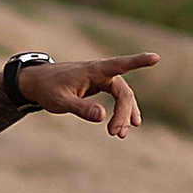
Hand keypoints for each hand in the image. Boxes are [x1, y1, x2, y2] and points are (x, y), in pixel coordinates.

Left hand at [21, 51, 155, 138]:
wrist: (38, 83)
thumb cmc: (48, 89)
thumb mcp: (60, 102)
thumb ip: (80, 108)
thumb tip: (101, 116)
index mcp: (92, 71)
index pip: (119, 65)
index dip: (138, 62)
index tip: (155, 58)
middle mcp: (101, 72)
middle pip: (122, 91)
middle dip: (123, 113)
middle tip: (115, 134)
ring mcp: (102, 79)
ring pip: (122, 96)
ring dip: (124, 115)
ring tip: (121, 135)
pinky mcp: (101, 85)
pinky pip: (118, 98)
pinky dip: (122, 112)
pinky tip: (125, 126)